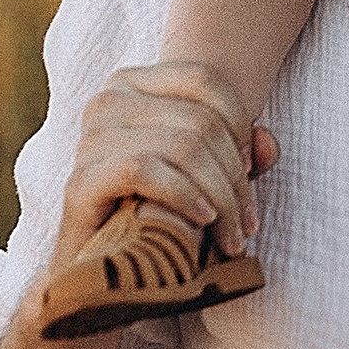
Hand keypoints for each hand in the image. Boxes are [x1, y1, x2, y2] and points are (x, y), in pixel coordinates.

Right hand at [54, 63, 280, 270]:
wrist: (100, 269)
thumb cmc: (158, 210)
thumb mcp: (211, 173)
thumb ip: (244, 151)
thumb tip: (268, 144)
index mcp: (135, 83)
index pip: (205, 79)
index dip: (240, 122)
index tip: (252, 169)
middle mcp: (108, 100)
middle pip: (201, 121)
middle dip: (236, 177)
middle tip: (248, 223)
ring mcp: (90, 139)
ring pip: (182, 147)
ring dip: (220, 197)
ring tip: (232, 235)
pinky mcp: (80, 181)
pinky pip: (146, 171)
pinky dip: (184, 195)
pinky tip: (202, 220)